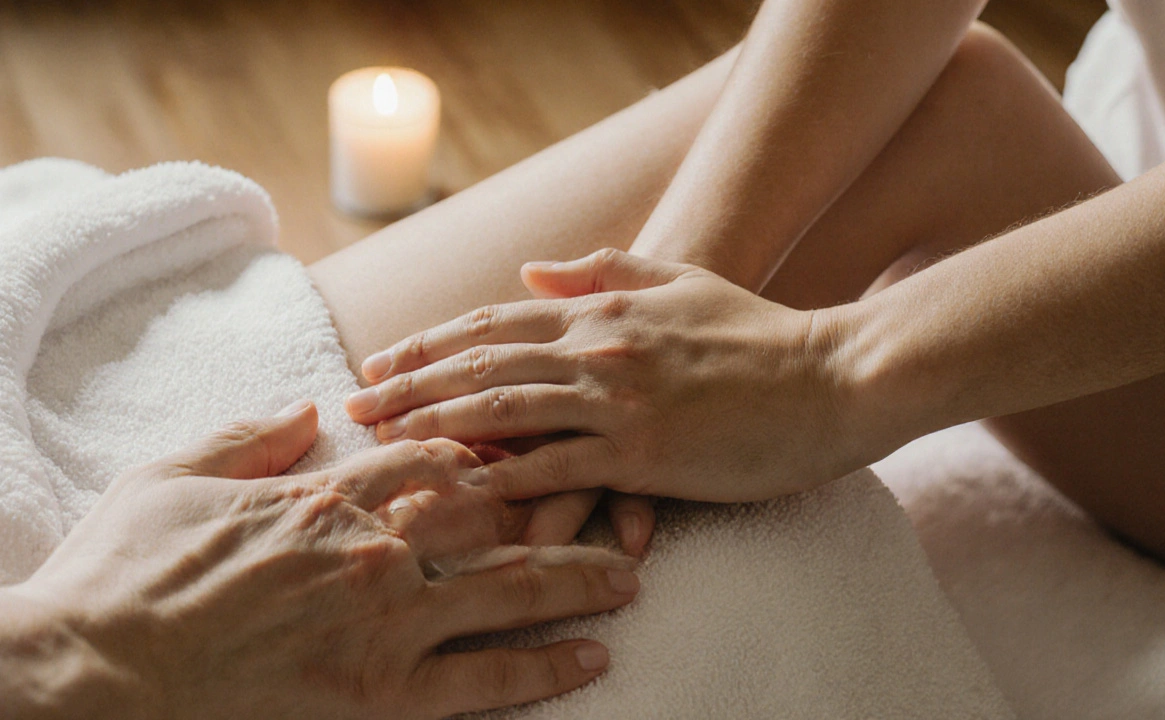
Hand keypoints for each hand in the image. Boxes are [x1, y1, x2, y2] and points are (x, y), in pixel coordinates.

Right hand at [6, 402, 639, 719]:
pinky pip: (485, 677)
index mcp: (329, 494)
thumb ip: (254, 437)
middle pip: (497, 517)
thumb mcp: (177, 477)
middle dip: (561, 506)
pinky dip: (545, 665)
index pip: (436, 456)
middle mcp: (376, 548)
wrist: (93, 674)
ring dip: (578, 580)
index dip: (491, 449)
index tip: (532, 447)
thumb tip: (309, 407)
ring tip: (630, 575)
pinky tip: (591, 655)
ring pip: (510, 589)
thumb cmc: (126, 574)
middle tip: (616, 503)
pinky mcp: (382, 695)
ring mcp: (386, 621)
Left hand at [344, 249, 859, 504]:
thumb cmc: (760, 333)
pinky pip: (557, 469)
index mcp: (604, 310)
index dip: (431, 341)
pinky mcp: (645, 455)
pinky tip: (457, 493)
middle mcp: (600, 350)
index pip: (495, 321)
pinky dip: (501, 481)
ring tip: (381, 444)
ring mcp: (620, 403)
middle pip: (482, 365)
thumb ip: (605, 270)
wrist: (834, 378)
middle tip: (354, 403)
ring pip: (504, 412)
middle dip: (410, 383)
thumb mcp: (682, 280)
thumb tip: (534, 267)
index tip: (384, 359)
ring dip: (434, 426)